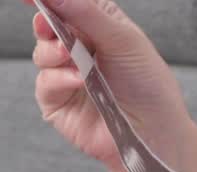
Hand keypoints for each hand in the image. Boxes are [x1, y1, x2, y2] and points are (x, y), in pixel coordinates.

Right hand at [22, 0, 194, 171]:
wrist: (154, 133)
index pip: (70, 4)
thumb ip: (85, 13)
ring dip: (53, 52)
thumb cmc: (148, 86)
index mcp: (100, 27)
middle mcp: (82, 50)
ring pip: (42, 53)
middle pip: (49, 25)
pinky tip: (79, 81)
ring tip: (71, 56)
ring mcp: (68, 76)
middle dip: (46, 22)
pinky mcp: (59, 103)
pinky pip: (44, 83)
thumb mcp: (123, 40)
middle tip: (48, 23)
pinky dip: (58, 79)